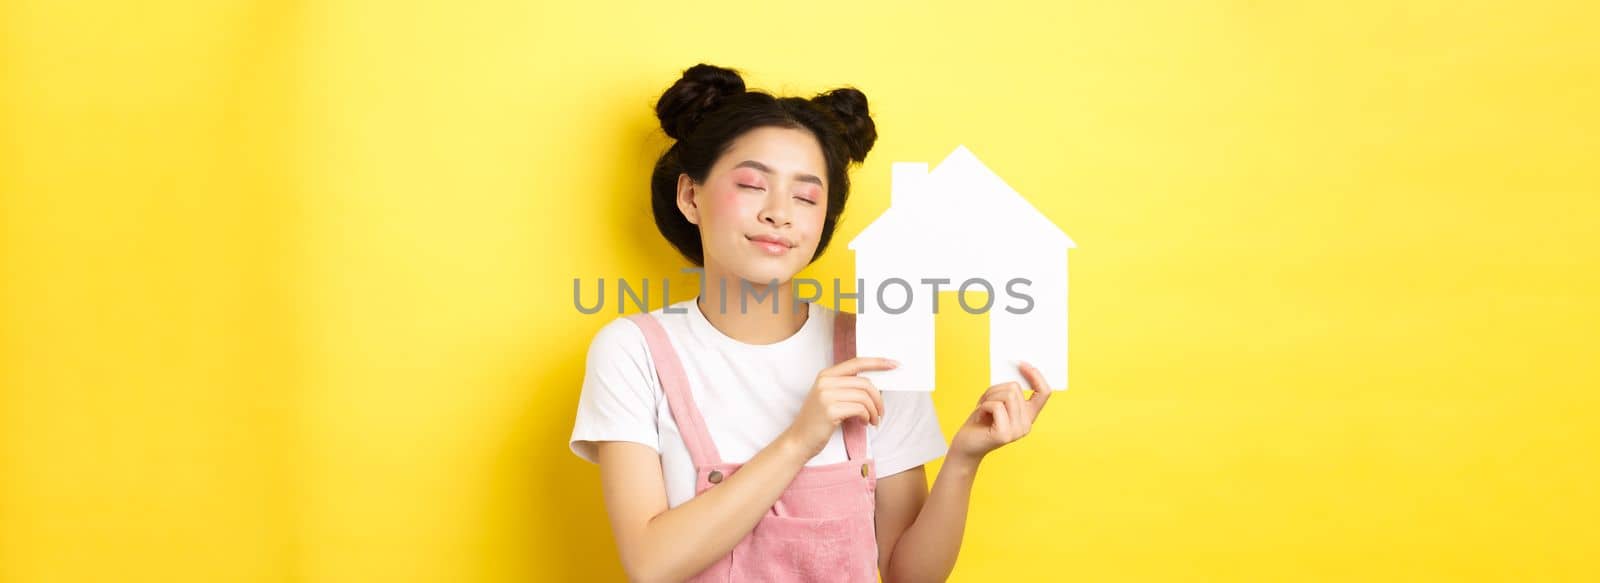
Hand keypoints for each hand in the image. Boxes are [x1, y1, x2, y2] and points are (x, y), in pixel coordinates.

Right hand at [781, 357, 896, 459]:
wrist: (799, 440)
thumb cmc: (818, 421)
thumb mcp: (829, 398)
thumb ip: (846, 388)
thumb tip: (875, 387)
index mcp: (826, 375)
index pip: (856, 362)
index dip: (877, 362)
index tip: (894, 364)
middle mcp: (825, 381)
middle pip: (865, 383)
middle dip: (878, 399)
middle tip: (881, 412)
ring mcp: (826, 395)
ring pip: (864, 396)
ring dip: (874, 411)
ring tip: (873, 421)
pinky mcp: (830, 409)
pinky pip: (860, 408)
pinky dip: (867, 417)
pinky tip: (864, 423)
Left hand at [949, 361, 1053, 463]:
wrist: (966, 445)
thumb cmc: (980, 420)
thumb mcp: (997, 401)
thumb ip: (1008, 390)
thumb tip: (1015, 369)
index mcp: (1028, 415)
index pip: (1044, 392)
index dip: (1036, 376)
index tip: (1022, 364)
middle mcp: (1026, 424)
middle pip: (1016, 388)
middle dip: (995, 389)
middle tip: (985, 402)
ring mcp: (1017, 431)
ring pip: (1007, 394)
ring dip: (989, 397)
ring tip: (983, 409)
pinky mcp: (1005, 434)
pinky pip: (996, 406)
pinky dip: (983, 406)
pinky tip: (980, 416)